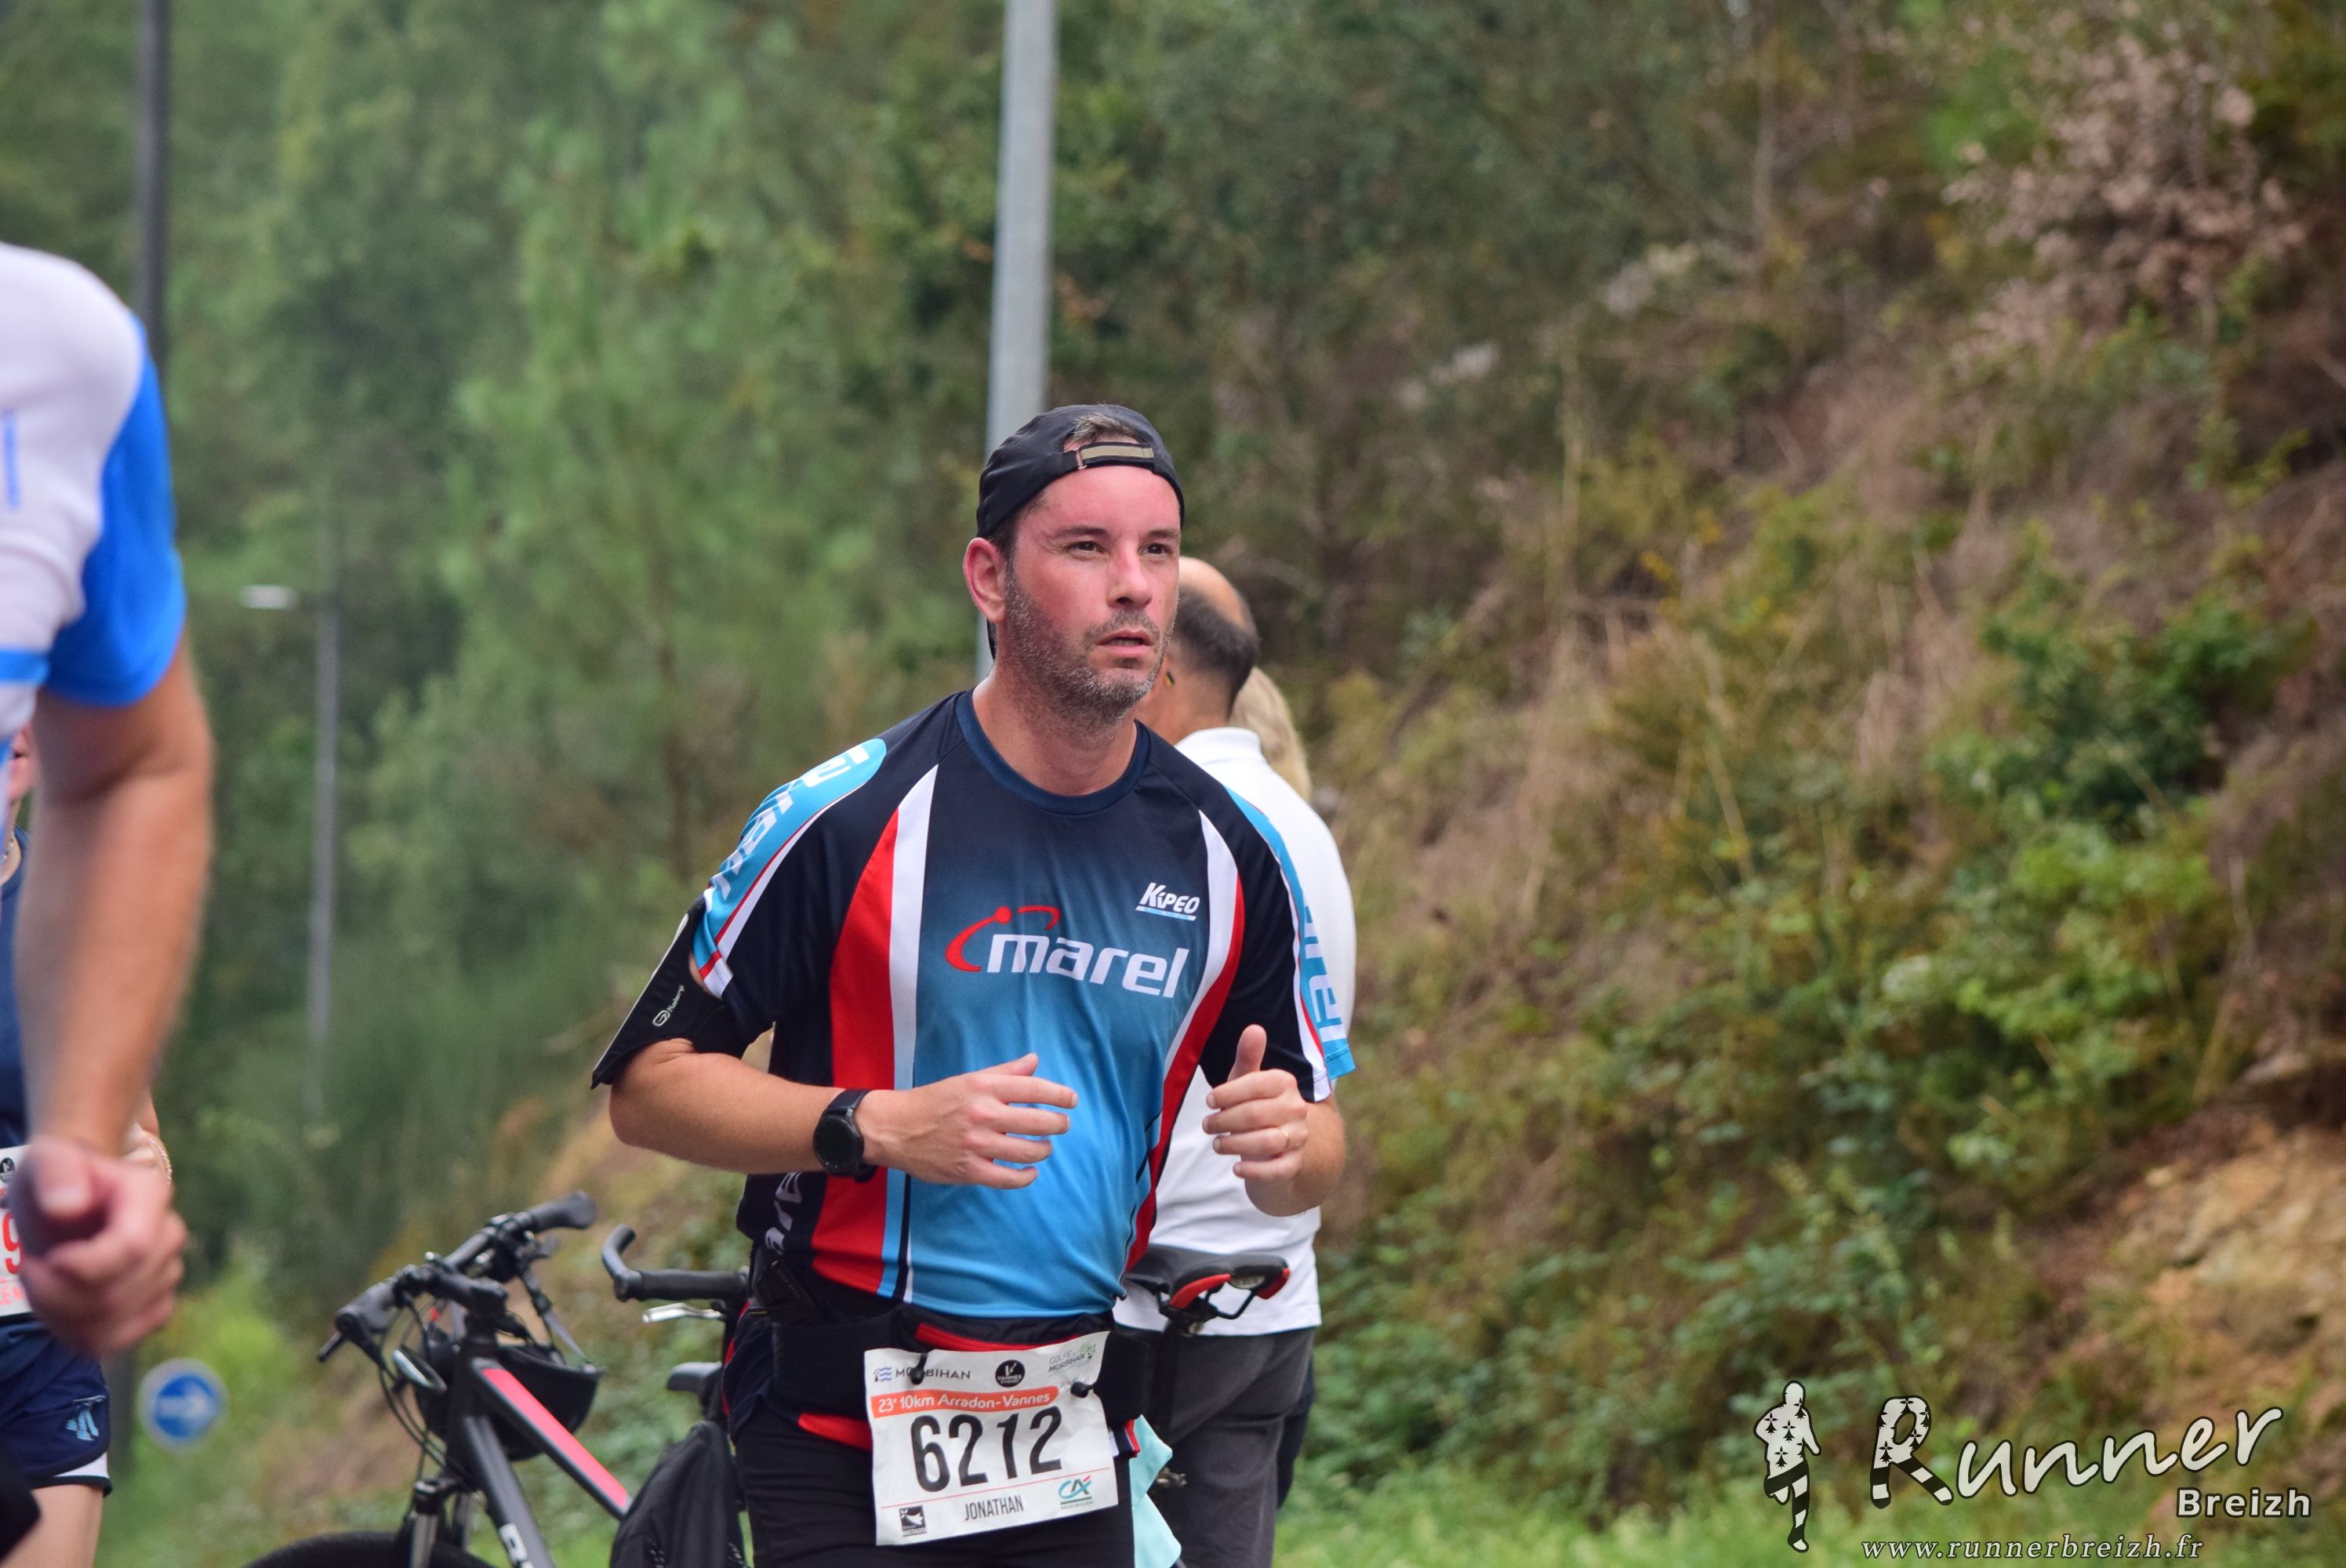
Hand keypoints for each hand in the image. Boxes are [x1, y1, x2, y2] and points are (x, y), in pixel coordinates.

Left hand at [12, 1136, 186, 1355]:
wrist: (78, 1193)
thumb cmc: (61, 1176)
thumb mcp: (48, 1161)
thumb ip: (56, 1175)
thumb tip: (67, 1206)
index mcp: (149, 1196)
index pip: (134, 1249)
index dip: (85, 1268)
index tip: (45, 1261)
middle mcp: (169, 1236)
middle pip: (115, 1295)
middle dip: (56, 1293)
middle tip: (31, 1265)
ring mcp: (167, 1274)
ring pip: (110, 1323)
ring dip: (59, 1313)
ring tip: (43, 1280)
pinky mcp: (155, 1306)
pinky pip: (115, 1340)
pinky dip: (75, 1331)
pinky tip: (60, 1304)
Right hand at [858, 1054, 1076, 1188]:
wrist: (896, 1128)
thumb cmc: (935, 1100)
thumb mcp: (969, 1079)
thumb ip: (1005, 1072)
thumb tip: (1035, 1061)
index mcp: (984, 1087)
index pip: (1035, 1089)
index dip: (1060, 1095)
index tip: (1072, 1100)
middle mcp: (983, 1114)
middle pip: (1038, 1122)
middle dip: (1058, 1124)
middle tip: (1062, 1125)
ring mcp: (976, 1145)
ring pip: (1027, 1152)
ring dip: (1043, 1150)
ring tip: (1044, 1147)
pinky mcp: (968, 1170)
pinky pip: (1008, 1178)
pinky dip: (1026, 1176)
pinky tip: (1030, 1172)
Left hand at [1203, 1025, 1307, 1180]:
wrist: (1282, 1147)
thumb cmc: (1257, 1108)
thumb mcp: (1249, 1082)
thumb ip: (1248, 1058)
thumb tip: (1254, 1028)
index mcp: (1285, 1083)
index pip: (1257, 1084)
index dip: (1229, 1092)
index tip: (1208, 1100)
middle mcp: (1296, 1108)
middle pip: (1256, 1114)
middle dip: (1225, 1120)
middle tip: (1207, 1125)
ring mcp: (1298, 1137)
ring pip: (1267, 1142)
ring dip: (1235, 1144)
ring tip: (1217, 1144)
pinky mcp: (1294, 1164)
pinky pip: (1278, 1170)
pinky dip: (1255, 1170)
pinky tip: (1237, 1168)